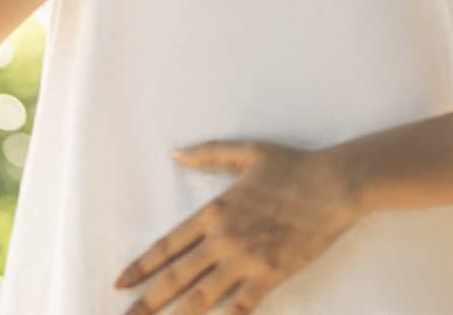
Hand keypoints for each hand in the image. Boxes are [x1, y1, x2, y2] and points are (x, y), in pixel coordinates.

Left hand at [112, 138, 362, 313]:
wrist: (333, 186)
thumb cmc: (291, 166)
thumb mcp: (247, 152)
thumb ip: (208, 154)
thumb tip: (175, 154)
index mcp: (215, 211)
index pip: (168, 245)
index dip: (141, 267)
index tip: (120, 283)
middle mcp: (225, 240)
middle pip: (177, 278)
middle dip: (148, 302)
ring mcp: (247, 262)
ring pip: (202, 298)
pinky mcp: (271, 276)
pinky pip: (242, 307)